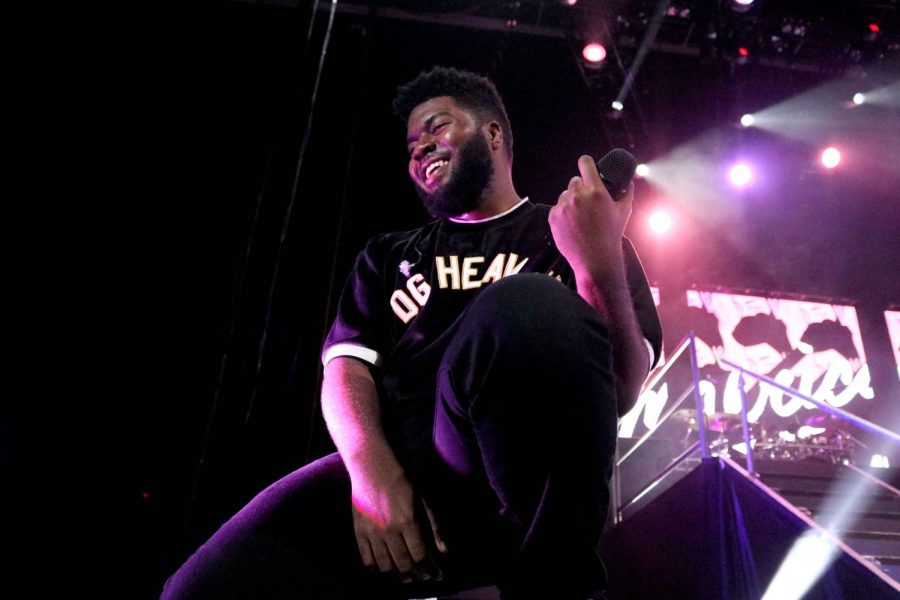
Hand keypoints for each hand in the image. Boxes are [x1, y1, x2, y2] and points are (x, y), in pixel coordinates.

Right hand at [351, 471, 445, 582]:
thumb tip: (444, 551)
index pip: (421, 556)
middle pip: (404, 565)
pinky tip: (386, 568)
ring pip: (386, 566)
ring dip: (398, 575)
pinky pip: (367, 560)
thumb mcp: (424, 500)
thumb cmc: (402, 482)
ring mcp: (372, 533)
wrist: (372, 468)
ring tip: (406, 576)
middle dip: (416, 575)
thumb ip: (435, 527)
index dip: (430, 569)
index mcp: (408, 521)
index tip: (436, 575)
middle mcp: (390, 530)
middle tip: (422, 577)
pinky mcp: (359, 532)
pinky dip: (377, 569)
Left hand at [549, 155, 633, 279]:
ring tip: (580, 216)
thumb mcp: (624, 212)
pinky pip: (557, 208)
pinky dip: (563, 213)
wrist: (595, 259)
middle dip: (580, 188)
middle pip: (574, 180)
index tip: (585, 164)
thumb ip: (627, 193)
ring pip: (564, 195)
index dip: (585, 162)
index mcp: (596, 191)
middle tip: (586, 201)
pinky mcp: (553, 217)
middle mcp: (578, 196)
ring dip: (570, 201)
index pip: (585, 163)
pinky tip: (572, 224)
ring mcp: (564, 206)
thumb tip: (629, 182)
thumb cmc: (611, 235)